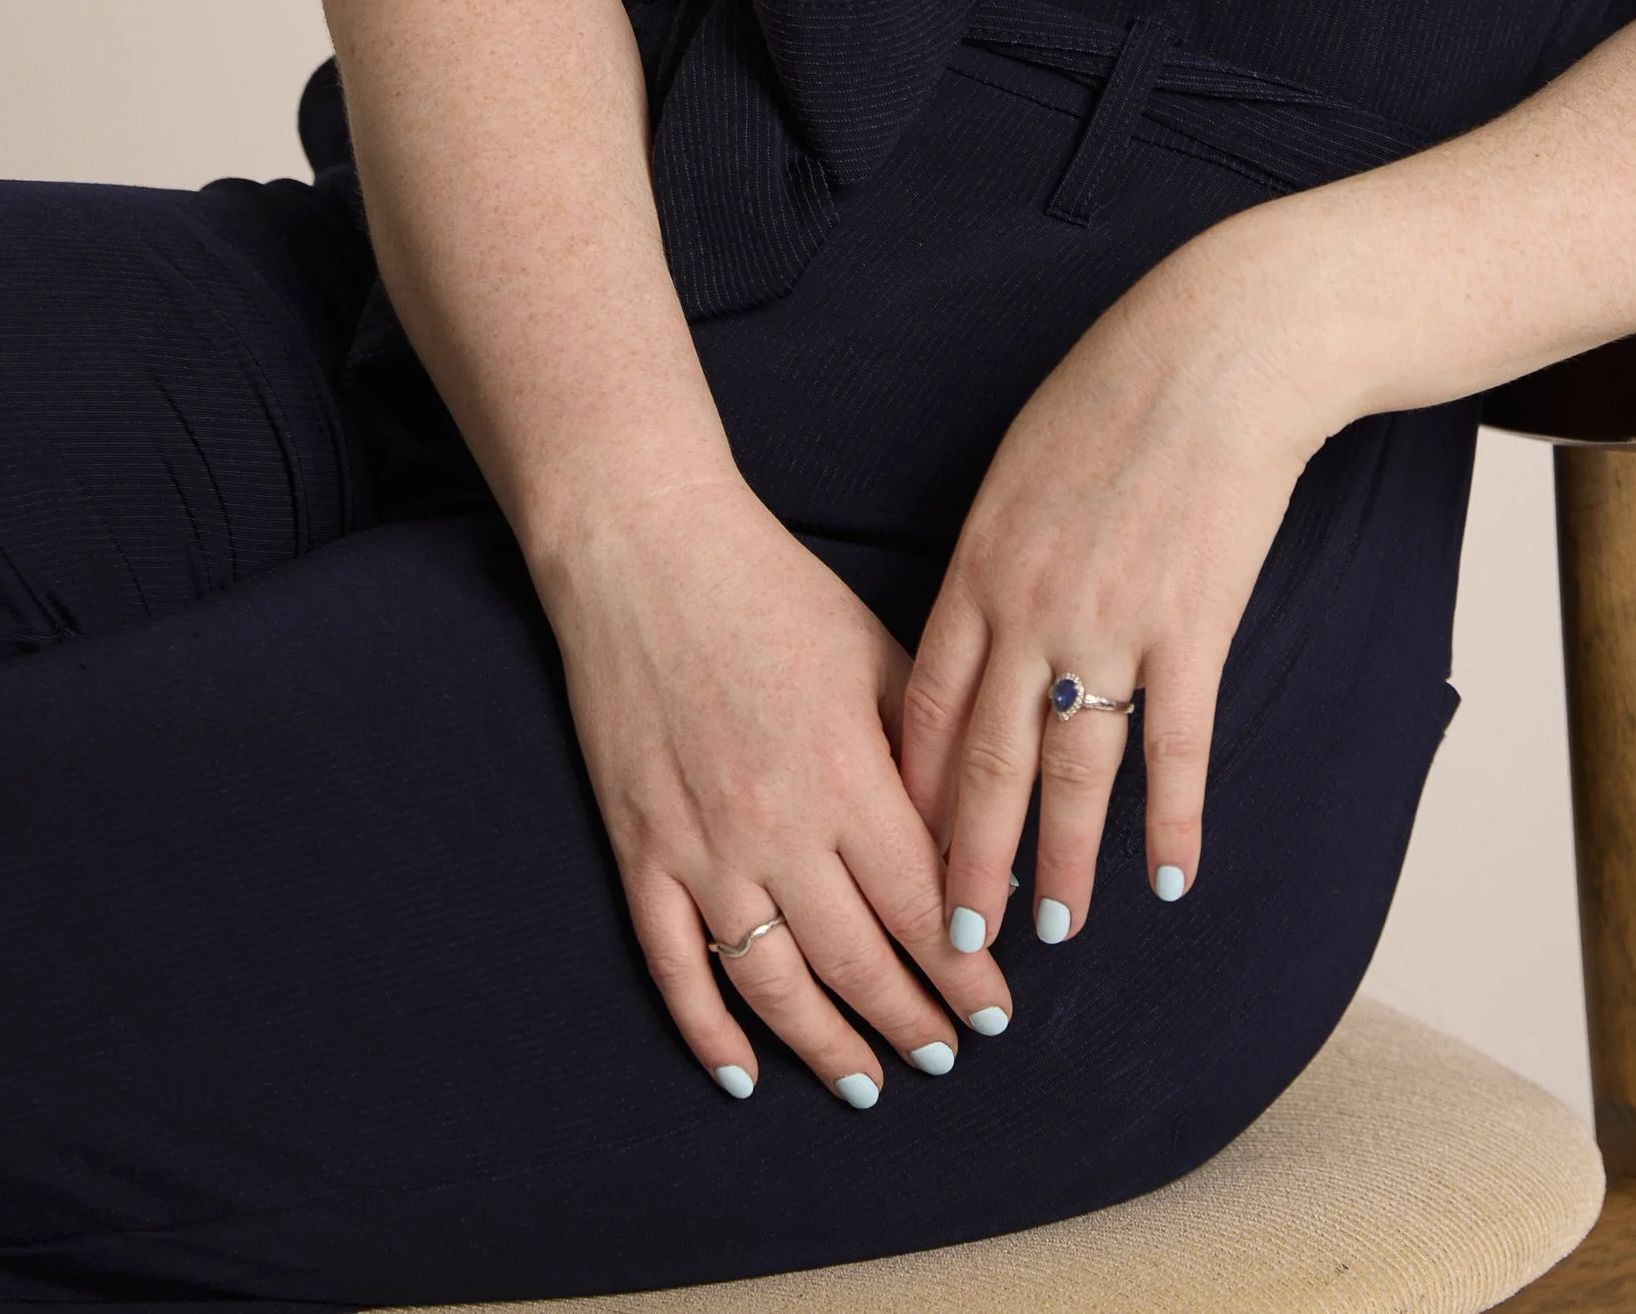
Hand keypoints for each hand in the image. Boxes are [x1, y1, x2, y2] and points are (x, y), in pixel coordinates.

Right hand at [534, 475, 1014, 1102]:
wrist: (646, 552)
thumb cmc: (775, 591)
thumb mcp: (878, 653)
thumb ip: (929, 752)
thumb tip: (978, 841)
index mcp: (846, 774)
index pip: (922, 903)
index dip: (965, 965)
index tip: (997, 1006)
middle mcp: (776, 827)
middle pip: (857, 958)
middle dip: (911, 1018)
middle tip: (950, 1055)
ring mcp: (700, 846)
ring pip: (772, 982)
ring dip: (826, 1045)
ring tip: (869, 1084)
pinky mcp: (638, 848)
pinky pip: (673, 964)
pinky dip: (707, 1030)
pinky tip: (743, 1074)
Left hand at [898, 220, 1324, 953]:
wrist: (1219, 350)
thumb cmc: (1115, 393)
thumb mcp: (1017, 467)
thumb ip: (991, 558)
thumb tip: (973, 631)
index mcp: (978, 565)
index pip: (923, 708)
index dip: (910, 795)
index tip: (898, 860)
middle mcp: (1032, 606)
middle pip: (984, 760)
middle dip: (967, 861)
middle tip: (957, 942)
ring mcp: (1112, 620)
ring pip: (1074, 771)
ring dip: (1064, 860)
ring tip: (1055, 929)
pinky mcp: (1192, 623)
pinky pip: (1176, 744)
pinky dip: (1172, 819)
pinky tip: (1170, 877)